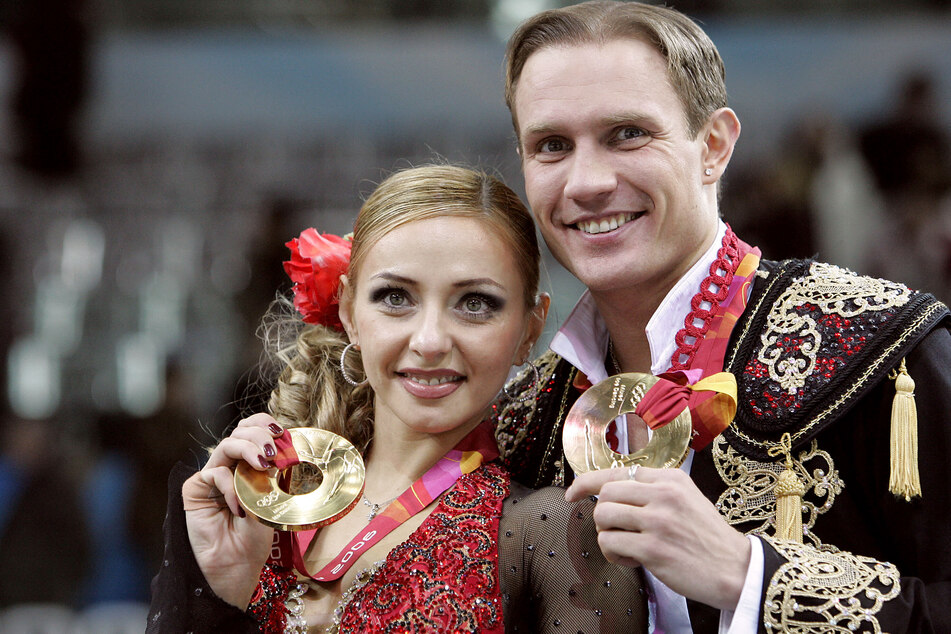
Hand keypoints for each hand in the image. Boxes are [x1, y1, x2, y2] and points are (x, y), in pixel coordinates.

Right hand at [182, 413, 285, 608]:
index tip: (283, 433)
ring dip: (248, 448)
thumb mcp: (272, 501)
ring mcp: (212, 476)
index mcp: (248, 464)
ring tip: (264, 463)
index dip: (265, 424)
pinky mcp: (195, 488)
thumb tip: (284, 450)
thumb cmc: (255, 537)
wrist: (237, 566)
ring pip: (227, 445)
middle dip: (259, 434)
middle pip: (240, 431)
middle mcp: (230, 465)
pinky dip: (231, 486)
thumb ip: (273, 475)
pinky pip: (214, 473)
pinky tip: (240, 505)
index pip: (253, 431)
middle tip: (274, 451)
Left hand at [565, 465, 750, 610]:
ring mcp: (658, 520)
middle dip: (603, 515)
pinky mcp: (653, 549)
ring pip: (603, 516)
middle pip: (605, 493)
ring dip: (607, 535)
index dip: (587, 482)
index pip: (616, 471)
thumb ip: (654, 490)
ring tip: (628, 546)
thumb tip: (611, 490)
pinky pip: (609, 543)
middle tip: (619, 531)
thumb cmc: (707, 538)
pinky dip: (614, 555)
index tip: (573, 493)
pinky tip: (633, 560)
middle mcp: (664, 494)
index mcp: (670, 478)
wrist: (736, 569)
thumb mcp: (686, 498)